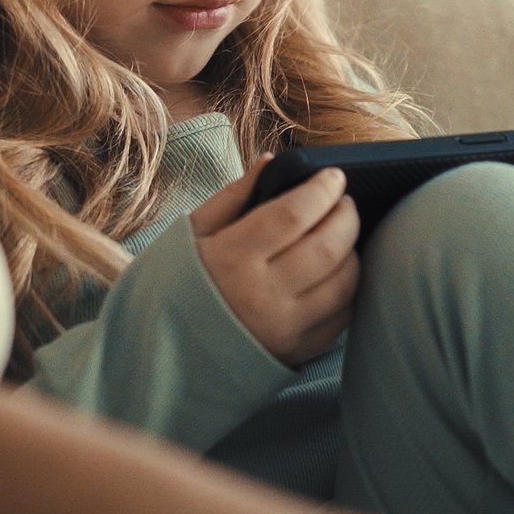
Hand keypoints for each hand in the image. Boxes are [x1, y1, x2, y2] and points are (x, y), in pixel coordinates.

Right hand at [187, 158, 359, 365]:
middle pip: (325, 247)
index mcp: (231, 258)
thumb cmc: (176, 283)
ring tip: (342, 234)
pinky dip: (347, 289)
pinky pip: (340, 317)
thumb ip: (233, 196)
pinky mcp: (295, 351)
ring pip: (342, 283)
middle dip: (345, 216)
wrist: (162, 349)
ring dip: (352, 251)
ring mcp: (282, 328)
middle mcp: (261, 295)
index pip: (292, 215)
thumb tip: (270, 161)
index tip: (334, 176)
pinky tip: (336, 271)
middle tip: (343, 200)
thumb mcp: (193, 232)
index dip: (321, 190)